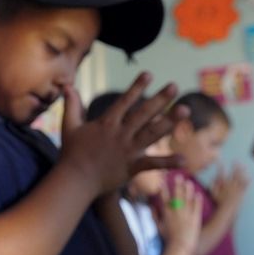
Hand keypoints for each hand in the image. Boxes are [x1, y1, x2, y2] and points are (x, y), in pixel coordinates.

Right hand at [58, 72, 186, 194]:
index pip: (125, 101)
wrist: (75, 180)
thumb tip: (68, 86)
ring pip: (153, 133)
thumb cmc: (72, 153)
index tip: (149, 74)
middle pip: (144, 113)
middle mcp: (120, 134)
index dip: (137, 87)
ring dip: (170, 121)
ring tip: (185, 110)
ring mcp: (128, 150)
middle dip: (160, 99)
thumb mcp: (69, 126)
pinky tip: (185, 159)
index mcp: (107, 123)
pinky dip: (168, 162)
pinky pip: (153, 163)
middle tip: (174, 86)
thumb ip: (71, 105)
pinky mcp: (132, 167)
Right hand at [156, 176, 202, 251]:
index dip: (163, 189)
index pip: (164, 198)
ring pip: (187, 199)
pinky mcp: (195, 218)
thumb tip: (151, 207)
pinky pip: (196, 207)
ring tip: (188, 182)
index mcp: (167, 213)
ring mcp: (186, 214)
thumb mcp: (158, 227)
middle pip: (177, 195)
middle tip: (178, 176)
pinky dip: (197, 200)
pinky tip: (198, 194)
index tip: (162, 180)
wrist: (180, 246)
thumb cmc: (168, 238)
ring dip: (188, 190)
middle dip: (177, 185)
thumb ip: (155, 216)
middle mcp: (176, 211)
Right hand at [211, 163, 249, 206]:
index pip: (222, 174)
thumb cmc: (219, 201)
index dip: (221, 168)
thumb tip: (213, 177)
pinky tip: (249, 177)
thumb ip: (212, 185)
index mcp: (224, 185)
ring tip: (243, 166)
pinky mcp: (241, 193)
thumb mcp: (213, 193)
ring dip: (242, 171)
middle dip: (235, 167)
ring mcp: (237, 189)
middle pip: (234, 174)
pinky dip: (247, 181)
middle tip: (236, 161)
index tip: (220, 163)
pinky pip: (245, 186)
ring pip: (240, 178)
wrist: (227, 208)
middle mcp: (231, 185)